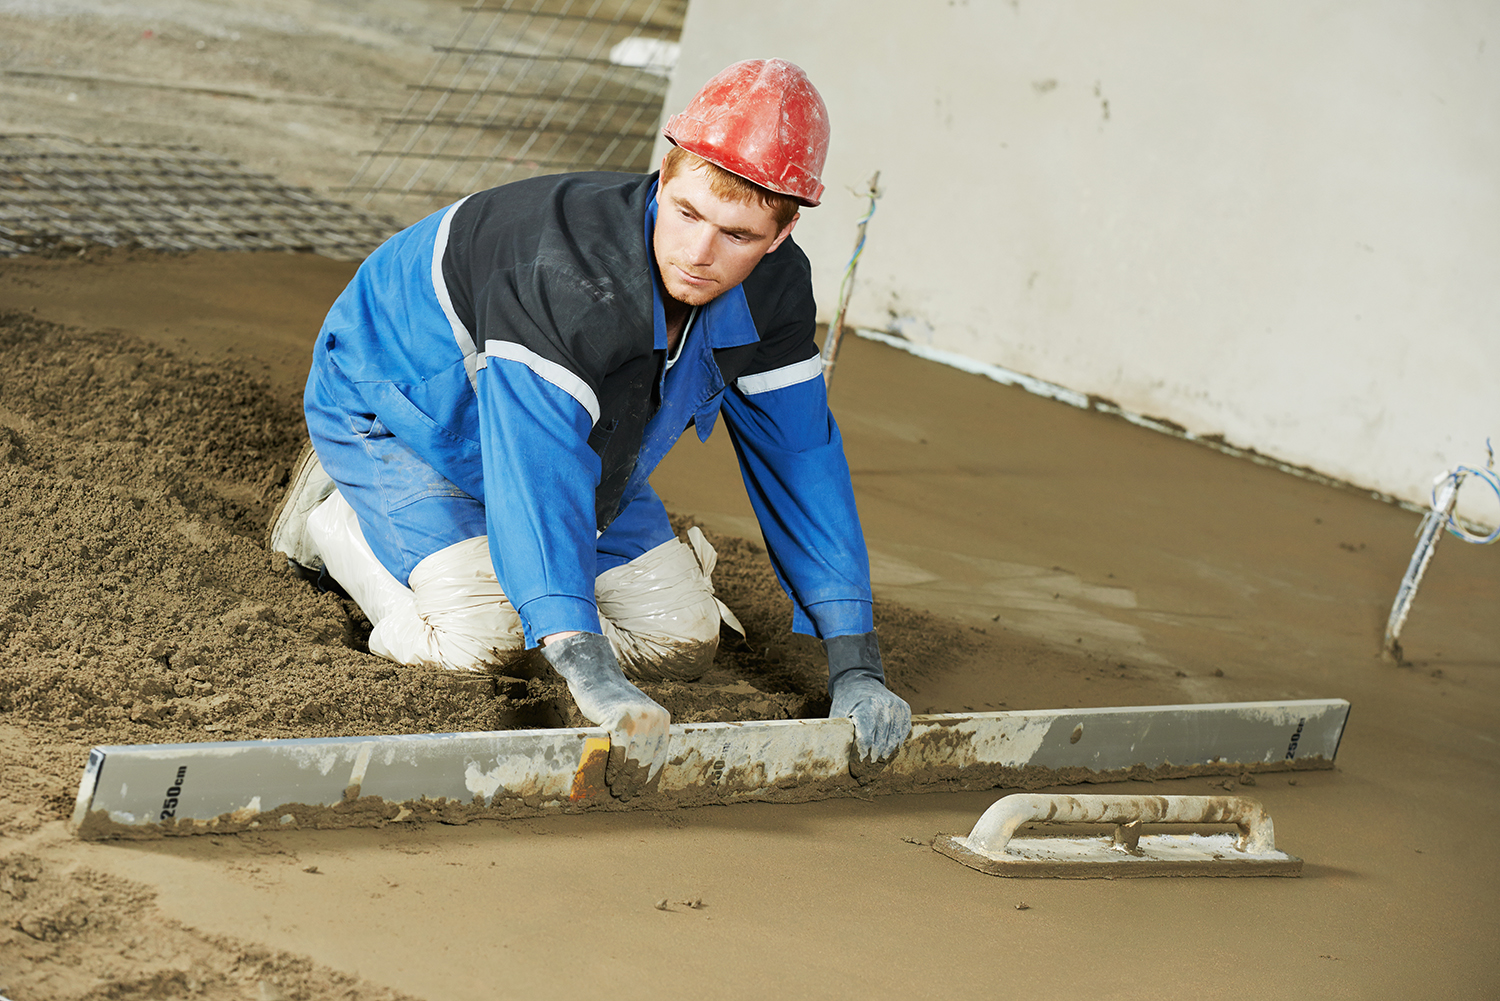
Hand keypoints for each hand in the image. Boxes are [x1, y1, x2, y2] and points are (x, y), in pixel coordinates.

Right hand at [539, 632, 669, 799]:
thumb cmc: (614, 700)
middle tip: (625, 796)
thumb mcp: (638, 713)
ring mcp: (637, 719)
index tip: (639, 789)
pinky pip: (619, 752)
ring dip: (623, 779)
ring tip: (616, 792)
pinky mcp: (619, 721)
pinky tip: (609, 778)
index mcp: (663, 717)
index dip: (648, 774)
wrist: (596, 677)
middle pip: (646, 759)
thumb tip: (641, 769)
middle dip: (634, 781)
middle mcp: (654, 718)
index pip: (659, 753)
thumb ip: (645, 733)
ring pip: (633, 759)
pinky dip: (614, 768)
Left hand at [825, 631, 911, 764]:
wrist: (860, 680)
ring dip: (888, 751)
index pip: (867, 737)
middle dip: (876, 755)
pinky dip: (898, 740)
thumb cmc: (846, 700)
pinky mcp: (904, 707)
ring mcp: (896, 706)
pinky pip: (904, 729)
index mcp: (866, 707)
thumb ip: (839, 731)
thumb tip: (832, 754)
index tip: (859, 763)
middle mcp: (883, 705)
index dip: (863, 752)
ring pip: (895, 736)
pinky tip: (891, 749)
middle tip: (871, 766)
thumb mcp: (838, 713)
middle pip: (882, 738)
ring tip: (881, 760)